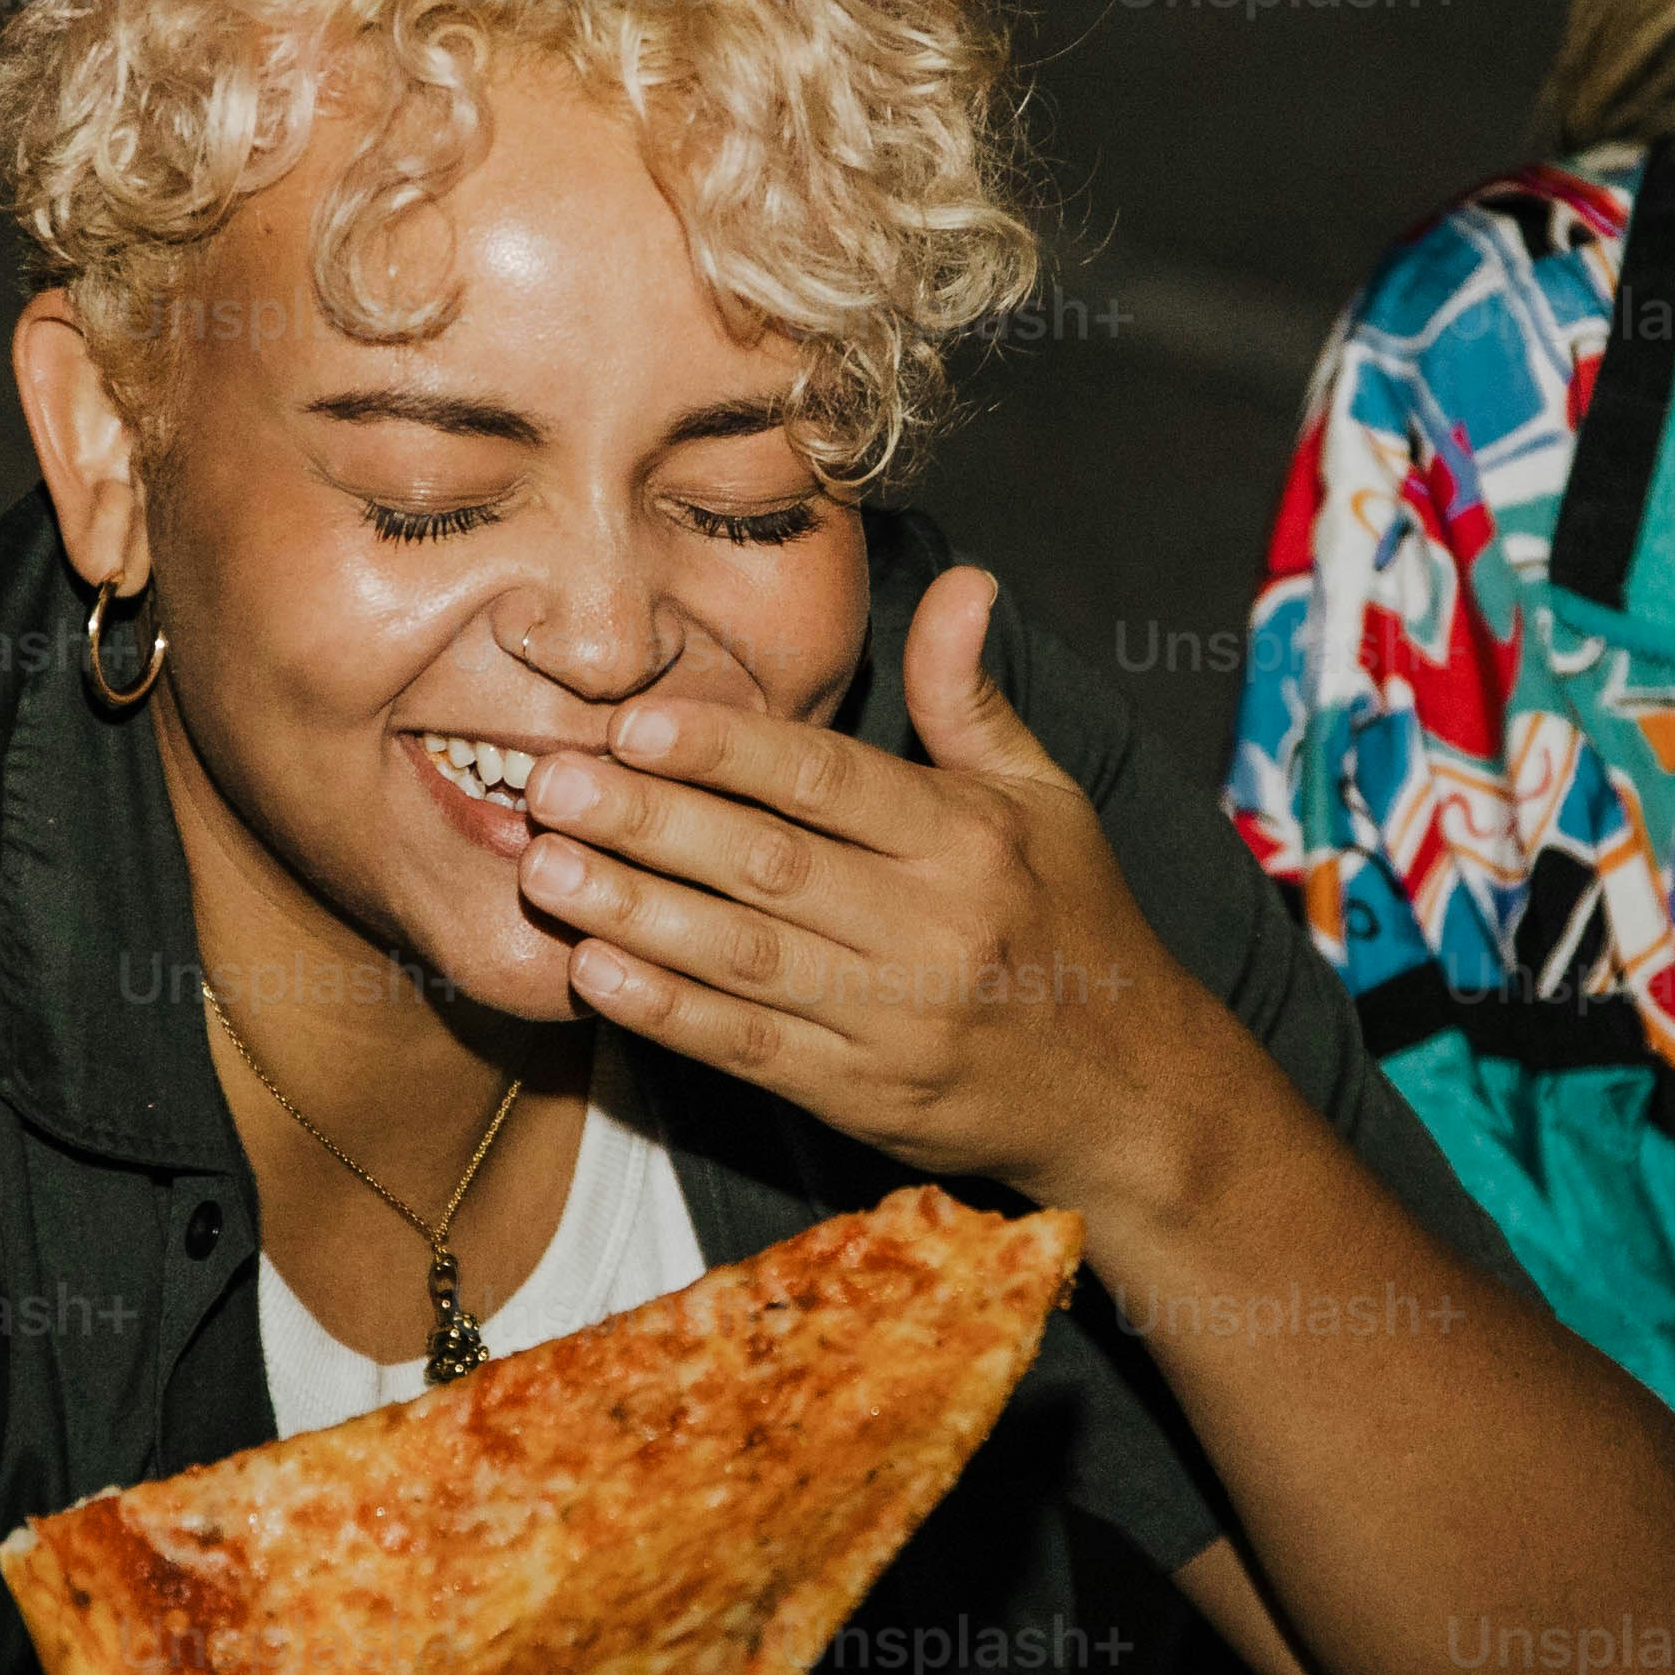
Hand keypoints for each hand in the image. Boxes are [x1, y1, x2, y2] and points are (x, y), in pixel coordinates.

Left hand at [507, 560, 1257, 1219]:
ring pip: (744, 959)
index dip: (727, 753)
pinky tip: (595, 974)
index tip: (635, 723)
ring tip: (544, 869)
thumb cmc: (1073, 920)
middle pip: (769, 867)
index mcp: (969, 840)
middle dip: (652, 824)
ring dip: (634, 914)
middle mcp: (932, 927)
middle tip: (553, 784)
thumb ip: (971, 697)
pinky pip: (749, 1048)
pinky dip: (668, 1013)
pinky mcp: (863, 1095)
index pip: (829, 784)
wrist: (1130, 1091)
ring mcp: (895, 1019)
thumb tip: (963, 580)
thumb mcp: (1044, 797)